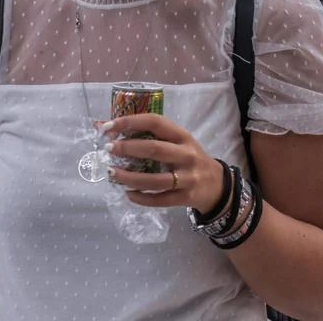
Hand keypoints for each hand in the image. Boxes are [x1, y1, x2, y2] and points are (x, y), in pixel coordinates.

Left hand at [102, 114, 224, 213]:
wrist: (216, 185)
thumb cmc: (188, 158)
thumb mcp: (176, 142)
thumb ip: (148, 135)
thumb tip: (105, 125)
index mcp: (182, 136)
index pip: (155, 122)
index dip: (131, 122)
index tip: (109, 126)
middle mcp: (186, 154)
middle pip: (154, 149)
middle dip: (128, 148)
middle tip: (108, 149)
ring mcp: (187, 177)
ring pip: (155, 180)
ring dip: (130, 177)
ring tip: (112, 173)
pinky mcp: (185, 197)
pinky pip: (160, 200)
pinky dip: (142, 198)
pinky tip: (128, 194)